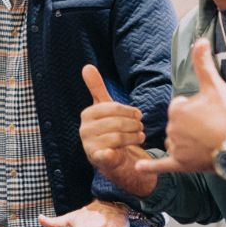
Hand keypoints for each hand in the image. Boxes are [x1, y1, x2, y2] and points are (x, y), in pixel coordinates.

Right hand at [79, 65, 155, 195]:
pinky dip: (113, 154)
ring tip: (140, 136)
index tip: (138, 114)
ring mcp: (89, 145)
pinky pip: (106, 154)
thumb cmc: (109, 129)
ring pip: (118, 137)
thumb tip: (86, 66)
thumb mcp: (105, 107)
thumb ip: (96, 87)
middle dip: (133, 125)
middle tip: (141, 127)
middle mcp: (84, 130)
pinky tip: (122, 152)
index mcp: (87, 114)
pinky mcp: (96, 159)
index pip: (113, 108)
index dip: (129, 111)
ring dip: (134, 137)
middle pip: (117, 123)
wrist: (112, 158)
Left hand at [135, 38, 225, 175]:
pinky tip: (137, 167)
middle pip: (179, 125)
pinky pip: (162, 165)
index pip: (181, 107)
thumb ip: (203, 63)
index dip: (197, 109)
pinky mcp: (180, 164)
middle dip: (194, 126)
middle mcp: (172, 128)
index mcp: (176, 109)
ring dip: (189, 143)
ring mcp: (176, 147)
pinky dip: (150, 167)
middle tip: (213, 128)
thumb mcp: (214, 85)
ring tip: (209, 143)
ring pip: (178, 142)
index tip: (211, 113)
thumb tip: (200, 40)